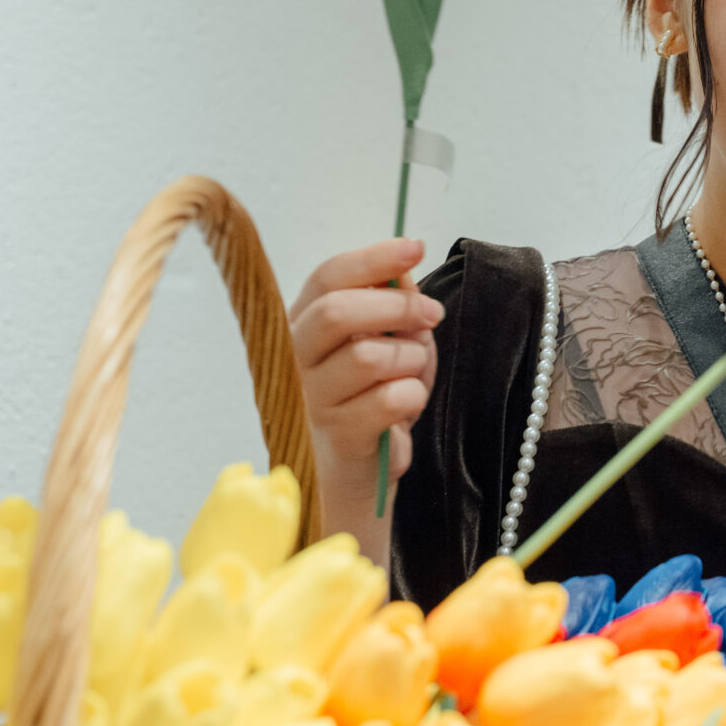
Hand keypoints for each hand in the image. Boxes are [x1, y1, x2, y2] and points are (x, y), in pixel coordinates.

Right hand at [289, 239, 442, 560]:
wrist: (356, 479)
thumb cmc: (369, 404)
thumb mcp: (384, 346)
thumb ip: (390, 307)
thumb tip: (404, 267)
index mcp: (301, 327)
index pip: (328, 277)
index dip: (373, 258)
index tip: (414, 246)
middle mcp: (294, 361)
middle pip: (338, 311)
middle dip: (396, 306)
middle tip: (431, 314)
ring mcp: (311, 401)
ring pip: (370, 356)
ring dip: (410, 359)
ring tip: (413, 373)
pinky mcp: (337, 437)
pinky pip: (389, 399)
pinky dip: (413, 396)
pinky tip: (408, 406)